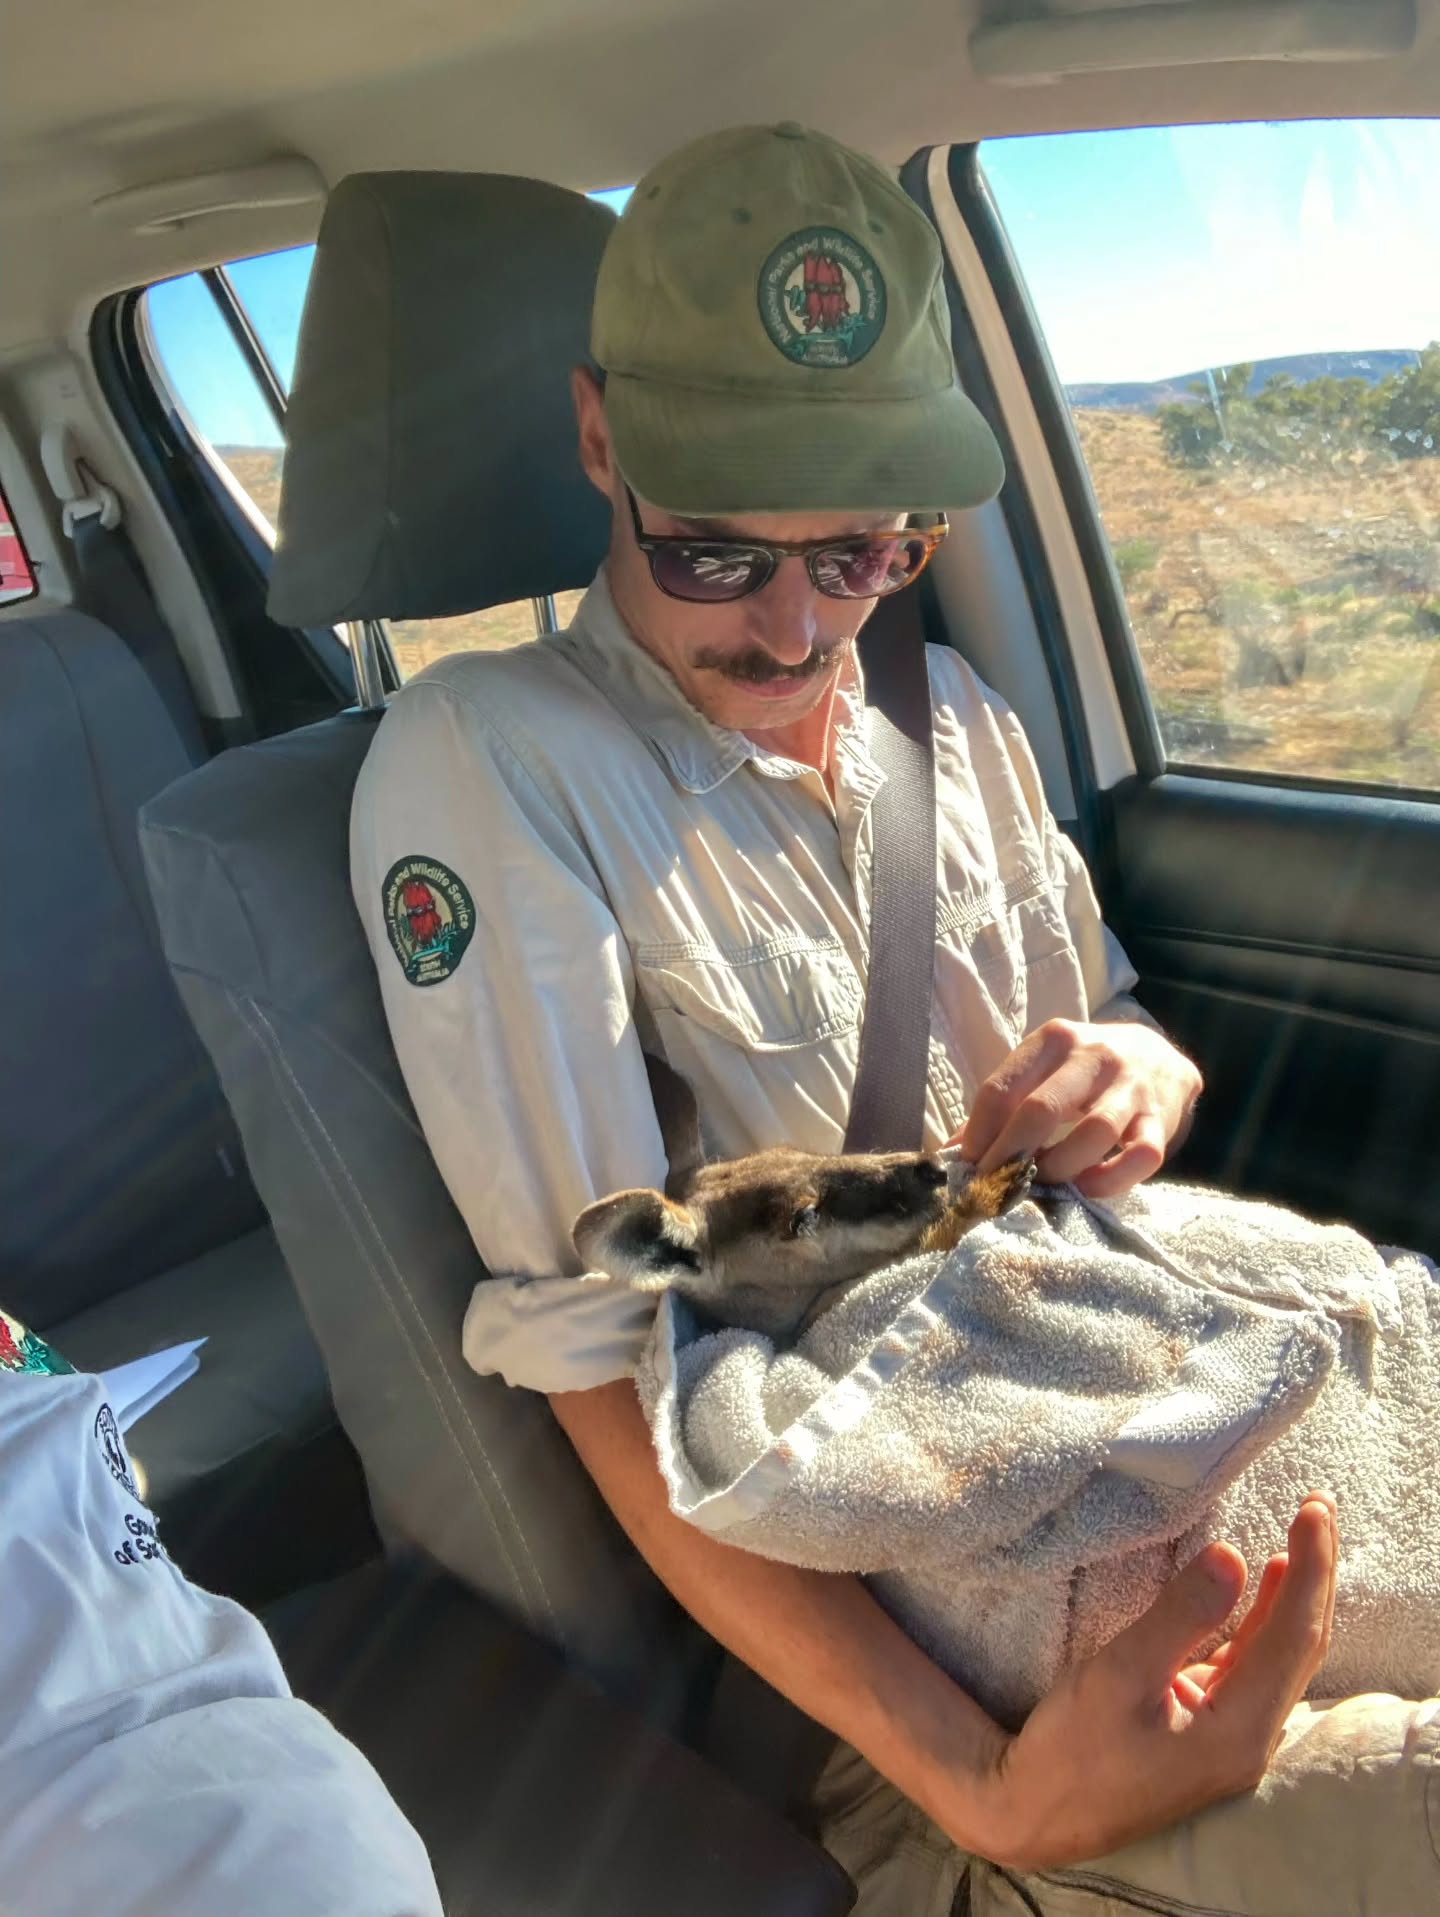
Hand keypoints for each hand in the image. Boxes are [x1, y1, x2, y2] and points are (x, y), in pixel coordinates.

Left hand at [955, 1018, 1201, 1198]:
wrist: (1159, 1057)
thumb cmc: (1083, 1072)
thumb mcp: (1042, 1073)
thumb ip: (1002, 1107)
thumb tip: (951, 1154)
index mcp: (1053, 1040)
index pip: (1001, 1089)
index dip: (979, 1135)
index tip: (968, 1169)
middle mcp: (1093, 1056)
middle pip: (1041, 1110)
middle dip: (1011, 1156)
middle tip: (996, 1187)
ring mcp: (1132, 1086)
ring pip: (1093, 1133)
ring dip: (1059, 1168)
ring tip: (1041, 1186)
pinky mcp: (1161, 1119)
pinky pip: (1140, 1157)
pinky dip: (1109, 1180)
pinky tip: (1085, 1188)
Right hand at [967, 1495, 1338, 1871]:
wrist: (1038, 1813)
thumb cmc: (1073, 1749)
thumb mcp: (1121, 1674)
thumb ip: (1180, 1616)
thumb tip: (1232, 1557)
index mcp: (1239, 1731)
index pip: (1294, 1636)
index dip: (1311, 1568)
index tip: (1315, 1510)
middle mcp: (1250, 1740)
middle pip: (1301, 1645)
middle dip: (1315, 1574)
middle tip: (1321, 1507)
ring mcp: (1232, 1739)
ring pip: (1281, 1655)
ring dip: (1294, 1594)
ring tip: (1305, 1536)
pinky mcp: (1209, 1732)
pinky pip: (1254, 1666)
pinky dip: (1265, 1620)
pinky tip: (1265, 1591)